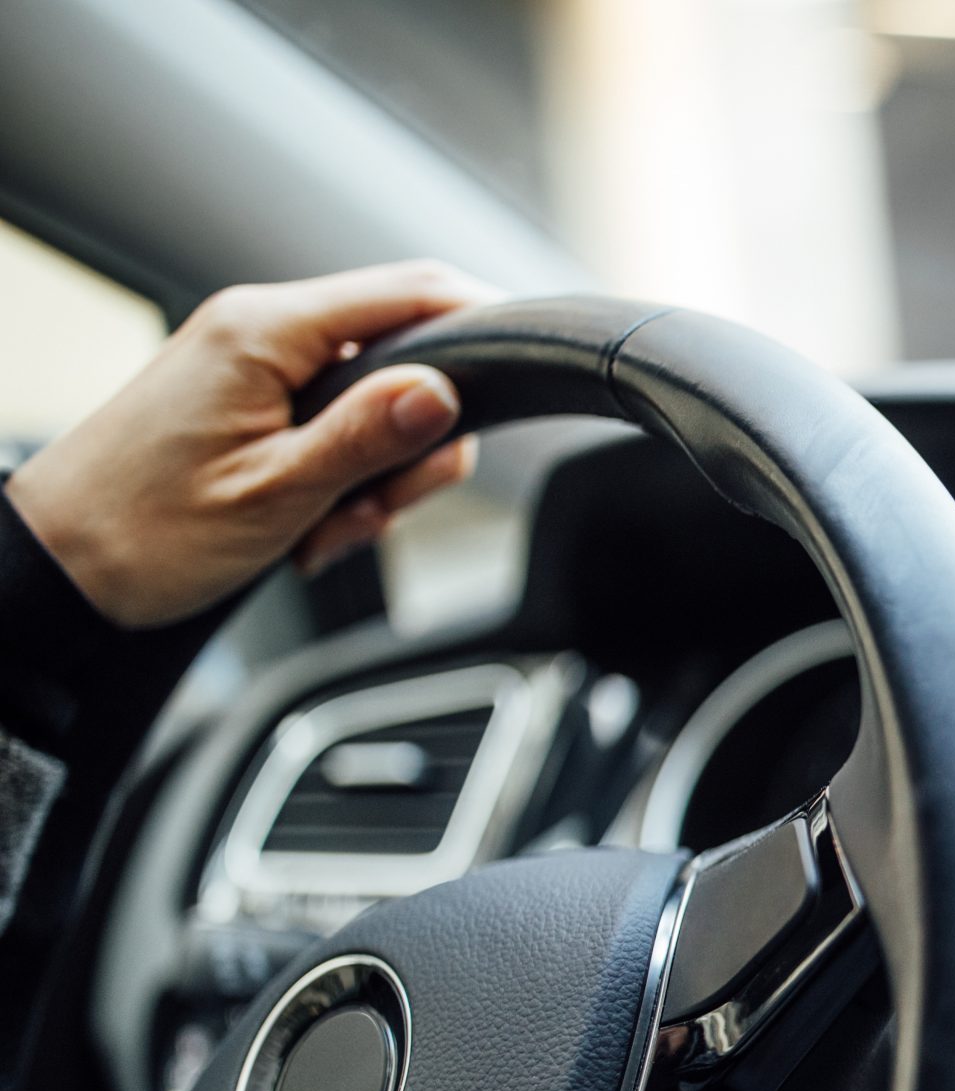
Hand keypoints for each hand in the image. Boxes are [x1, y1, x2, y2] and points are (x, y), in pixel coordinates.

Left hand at [6, 260, 499, 627]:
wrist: (58, 569)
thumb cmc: (143, 533)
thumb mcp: (276, 494)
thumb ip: (368, 436)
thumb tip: (445, 389)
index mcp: (265, 331)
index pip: (411, 291)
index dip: (486, 321)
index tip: (531, 366)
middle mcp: (260, 330)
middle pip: (405, 357)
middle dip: (415, 443)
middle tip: (379, 510)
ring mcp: (254, 364)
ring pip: (377, 403)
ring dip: (375, 476)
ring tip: (322, 529)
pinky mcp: (250, 400)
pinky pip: (336, 426)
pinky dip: (341, 482)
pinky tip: (305, 526)